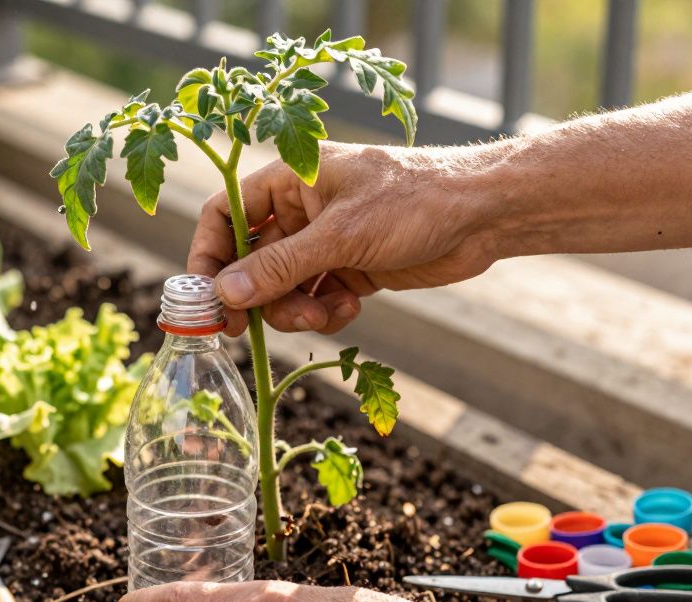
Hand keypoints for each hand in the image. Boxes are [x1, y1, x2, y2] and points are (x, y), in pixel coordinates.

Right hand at [189, 142, 500, 335]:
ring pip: (281, 289)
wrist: (483, 215)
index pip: (223, 215)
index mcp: (289, 181)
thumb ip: (279, 267)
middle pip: (249, 262)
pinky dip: (324, 312)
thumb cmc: (413, 202)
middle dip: (257, 296)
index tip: (208, 299)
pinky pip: (314, 300)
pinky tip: (351, 307)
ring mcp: (324, 242)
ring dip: (294, 310)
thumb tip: (225, 295)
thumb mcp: (341, 236)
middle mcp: (300, 211)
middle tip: (252, 330)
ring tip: (323, 313)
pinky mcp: (349, 270)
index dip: (207, 256)